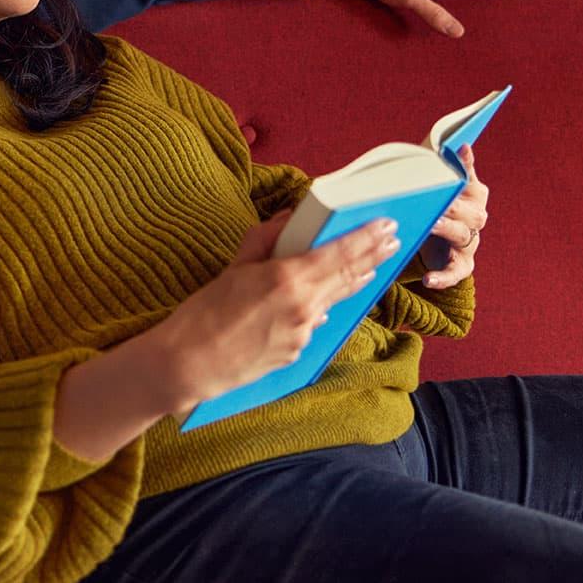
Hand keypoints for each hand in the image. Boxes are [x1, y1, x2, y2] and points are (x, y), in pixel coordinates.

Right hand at [145, 210, 401, 409]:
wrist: (190, 363)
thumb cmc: (203, 313)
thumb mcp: (233, 268)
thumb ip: (264, 240)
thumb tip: (288, 219)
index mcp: (287, 278)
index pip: (339, 253)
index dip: (366, 238)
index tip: (386, 226)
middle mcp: (303, 306)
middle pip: (348, 276)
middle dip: (373, 256)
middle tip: (392, 241)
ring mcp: (304, 333)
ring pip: (333, 300)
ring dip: (353, 281)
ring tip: (371, 266)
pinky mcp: (297, 352)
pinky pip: (312, 323)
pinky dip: (317, 308)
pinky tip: (318, 303)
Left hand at [419, 144, 487, 289]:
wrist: (437, 241)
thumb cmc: (436, 204)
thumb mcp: (441, 184)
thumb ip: (448, 166)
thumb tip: (460, 144)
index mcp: (473, 195)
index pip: (472, 182)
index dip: (466, 169)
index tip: (459, 149)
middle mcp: (476, 218)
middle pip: (472, 212)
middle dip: (454, 205)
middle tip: (439, 199)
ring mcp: (470, 242)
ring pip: (463, 237)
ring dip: (447, 230)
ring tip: (431, 225)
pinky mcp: (461, 265)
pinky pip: (455, 272)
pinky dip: (443, 277)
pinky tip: (429, 280)